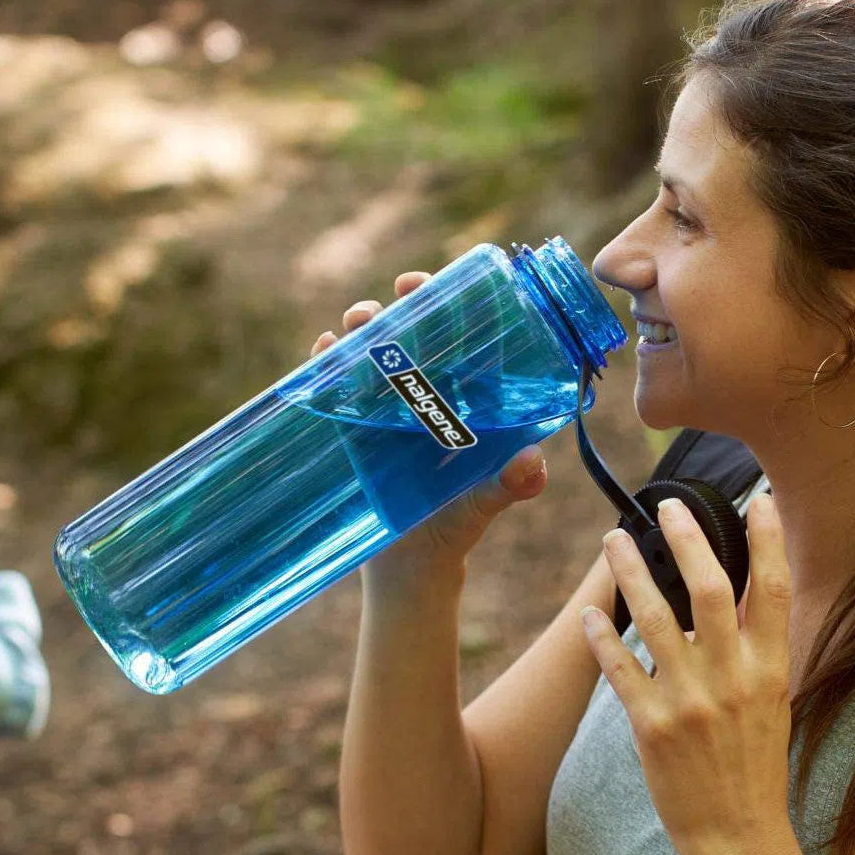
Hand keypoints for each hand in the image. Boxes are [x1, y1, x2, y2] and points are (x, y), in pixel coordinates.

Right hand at [311, 272, 547, 596]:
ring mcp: (389, 411)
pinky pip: (341, 388)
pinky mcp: (357, 430)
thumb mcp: (484, 506)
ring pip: (376, 355)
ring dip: (365, 329)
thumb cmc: (457, 530)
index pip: (466, 343)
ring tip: (359, 320)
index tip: (453, 286)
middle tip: (401, 290)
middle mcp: (429, 398)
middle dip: (407, 306)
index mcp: (467, 404)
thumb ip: (509, 486)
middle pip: (417, 337)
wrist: (412, 568)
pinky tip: (324, 350)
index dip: (459, 308)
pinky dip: (329, 364)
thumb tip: (531, 464)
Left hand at [581, 496, 806, 854]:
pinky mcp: (652, 726)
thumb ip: (757, 648)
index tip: (755, 498)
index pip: (773, 590)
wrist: (740, 836)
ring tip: (614, 539)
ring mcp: (690, 701)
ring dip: (630, 573)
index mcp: (770, 669)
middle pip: (710, 590)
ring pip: (655, 618)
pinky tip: (587, 611)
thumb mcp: (772, 701)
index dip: (767, 540)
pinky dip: (601, 635)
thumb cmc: (754, 765)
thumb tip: (745, 590)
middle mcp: (733, 679)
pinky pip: (621, 668)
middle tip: (665, 505)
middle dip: (687, 540)